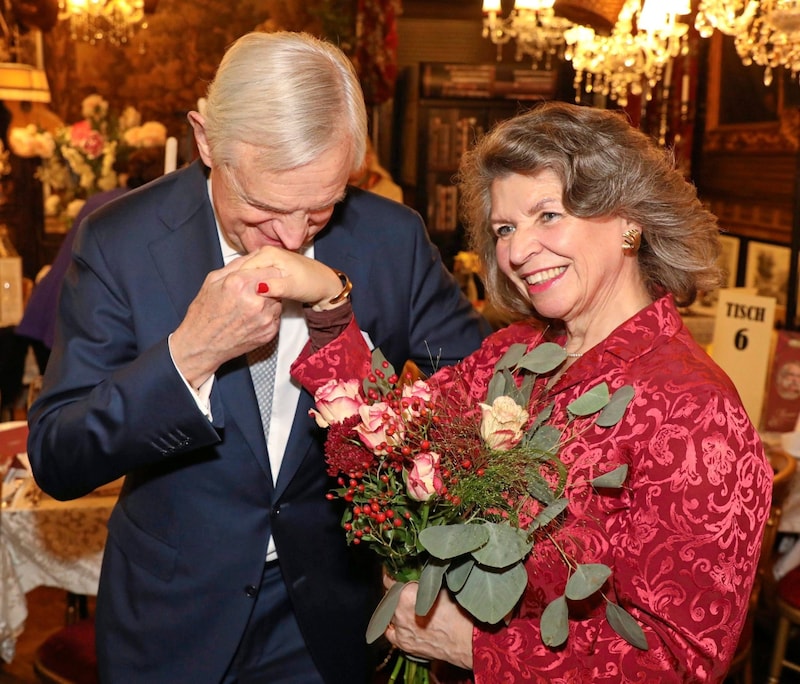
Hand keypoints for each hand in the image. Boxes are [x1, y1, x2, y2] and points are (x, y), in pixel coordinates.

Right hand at [169, 247, 346, 388]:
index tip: (265, 272)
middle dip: (270, 284)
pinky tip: (252, 318)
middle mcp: (256, 300)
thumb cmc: (204, 313)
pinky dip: (268, 315)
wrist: (202, 345)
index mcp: (240, 283)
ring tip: (251, 305)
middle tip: (256, 290)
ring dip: (270, 300)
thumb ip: (236, 266)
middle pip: (278, 284)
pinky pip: (277, 317)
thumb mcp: (212, 281)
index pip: (271, 268)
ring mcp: (265, 318)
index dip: (268, 270)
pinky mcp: (269, 332)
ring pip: (279, 301)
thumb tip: (253, 255)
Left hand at [383, 574, 473, 669]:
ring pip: (390, 614)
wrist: (466, 640)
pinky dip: (393, 627)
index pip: (390, 582)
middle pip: (390, 599)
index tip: (392, 575)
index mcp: (407, 594)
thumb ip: (424, 582)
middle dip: (396, 595)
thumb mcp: (441, 587)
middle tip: (406, 593)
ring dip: (395, 610)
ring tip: (406, 608)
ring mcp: (400, 629)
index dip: (391, 578)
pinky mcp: (403, 643)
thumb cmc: (457, 613)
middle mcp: (399, 612)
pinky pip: (390, 633)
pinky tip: (400, 623)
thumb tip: (418, 577)